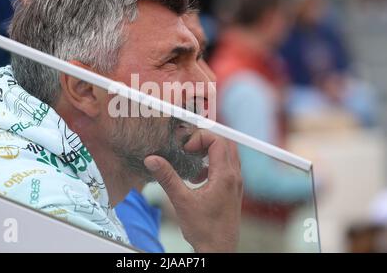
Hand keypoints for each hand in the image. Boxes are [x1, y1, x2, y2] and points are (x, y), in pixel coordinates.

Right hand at [144, 129, 242, 252]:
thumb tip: (153, 159)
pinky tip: (197, 178)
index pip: (218, 141)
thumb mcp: (181, 201)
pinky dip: (213, 164)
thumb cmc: (205, 230)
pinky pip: (226, 167)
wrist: (218, 250)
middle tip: (189, 146)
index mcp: (225, 176)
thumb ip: (167, 178)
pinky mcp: (232, 191)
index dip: (200, 138)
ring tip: (192, 160)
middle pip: (226, 144)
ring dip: (210, 152)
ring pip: (228, 155)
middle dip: (206, 140)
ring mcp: (236, 184)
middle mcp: (234, 177)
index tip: (186, 147)